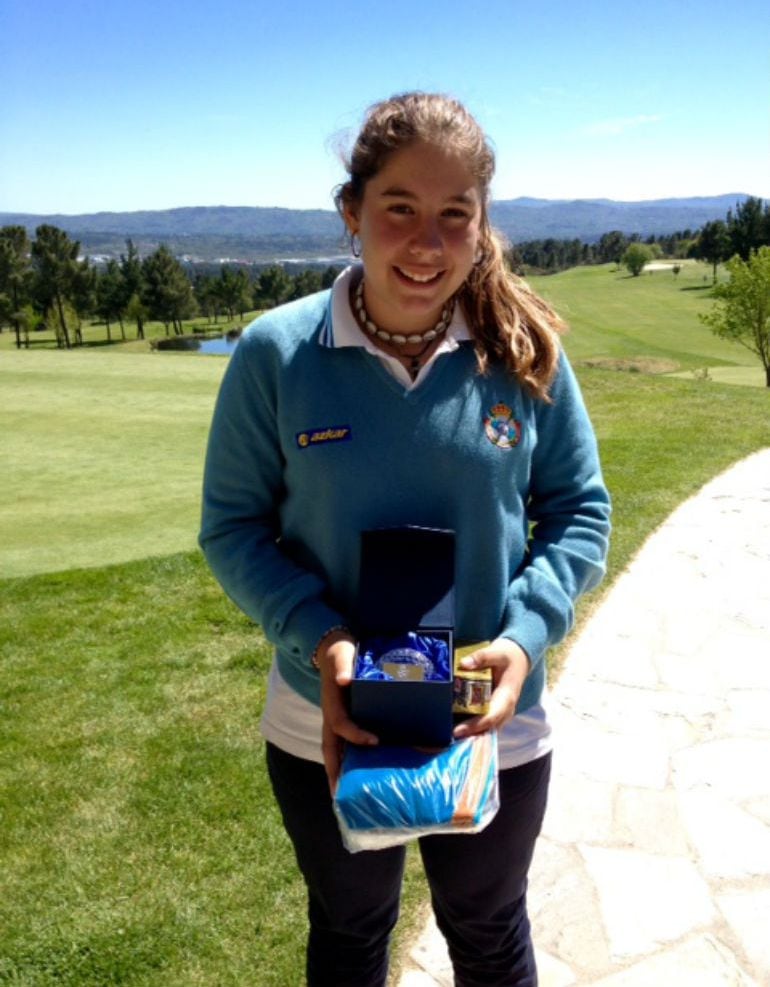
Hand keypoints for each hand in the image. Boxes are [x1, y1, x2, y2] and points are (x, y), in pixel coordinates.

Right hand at [316, 629, 377, 793]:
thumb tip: (343, 679)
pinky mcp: (351, 722)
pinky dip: (356, 762)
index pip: (340, 726)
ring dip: (344, 773)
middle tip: (342, 799)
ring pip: (339, 753)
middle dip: (335, 775)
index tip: (374, 741)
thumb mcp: (341, 655)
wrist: (335, 649)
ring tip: (355, 796)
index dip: (355, 735)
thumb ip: (342, 666)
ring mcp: (340, 723)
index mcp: (331, 706)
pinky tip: (371, 773)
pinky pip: (350, 746)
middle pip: (332, 752)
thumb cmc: (339, 654)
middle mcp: (333, 719)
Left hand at [452, 638, 529, 738]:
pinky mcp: (497, 711)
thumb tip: (463, 664)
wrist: (519, 658)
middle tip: (448, 738)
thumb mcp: (497, 652)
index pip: (491, 716)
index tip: (457, 730)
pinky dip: (474, 729)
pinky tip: (458, 731)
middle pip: (488, 728)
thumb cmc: (508, 656)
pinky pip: (486, 724)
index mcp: (507, 696)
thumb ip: (481, 657)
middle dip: (470, 735)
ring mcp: (502, 712)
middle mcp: (506, 709)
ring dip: (471, 735)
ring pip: (487, 729)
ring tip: (451, 739)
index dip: (475, 725)